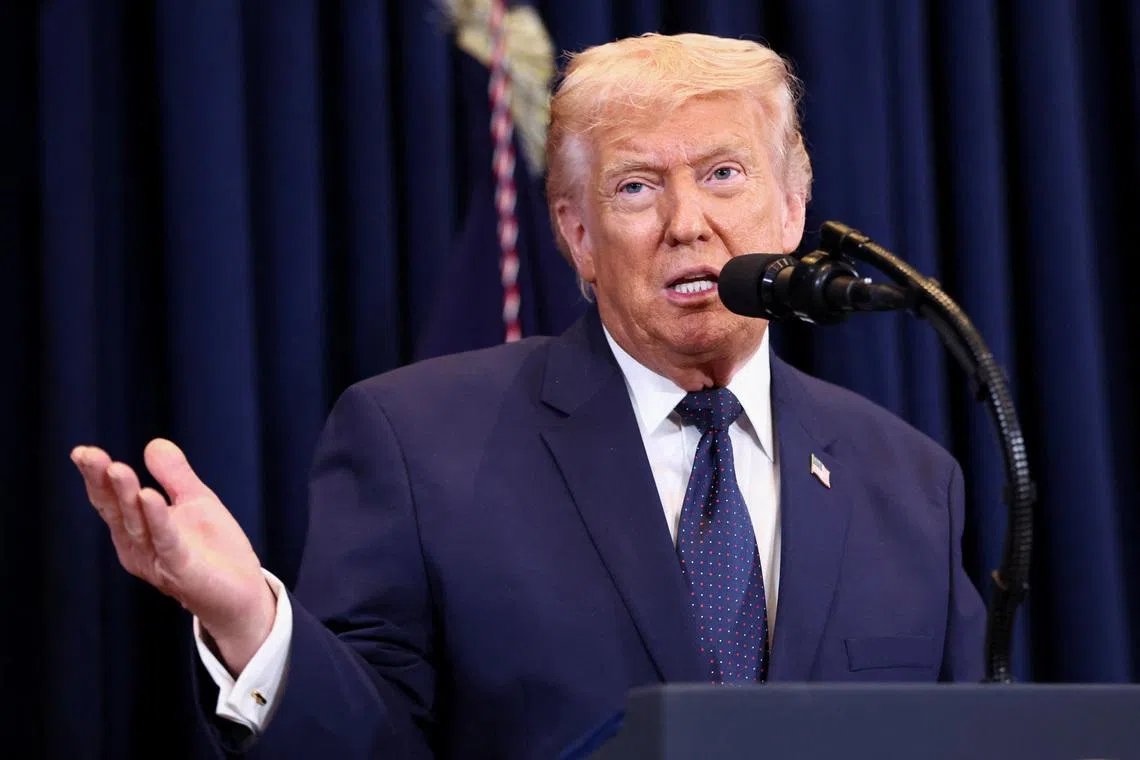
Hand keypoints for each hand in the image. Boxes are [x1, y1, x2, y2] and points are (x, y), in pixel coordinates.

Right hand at [71, 439, 276, 673]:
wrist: (242, 592)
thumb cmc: (214, 549)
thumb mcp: (195, 501)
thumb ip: (174, 475)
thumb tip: (153, 443)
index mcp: (136, 529)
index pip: (111, 500)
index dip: (95, 476)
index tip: (82, 451)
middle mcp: (138, 547)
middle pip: (116, 510)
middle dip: (102, 482)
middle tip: (88, 455)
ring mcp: (156, 560)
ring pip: (136, 524)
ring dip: (126, 496)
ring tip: (117, 468)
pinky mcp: (180, 569)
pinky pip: (166, 541)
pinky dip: (157, 518)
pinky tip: (149, 496)